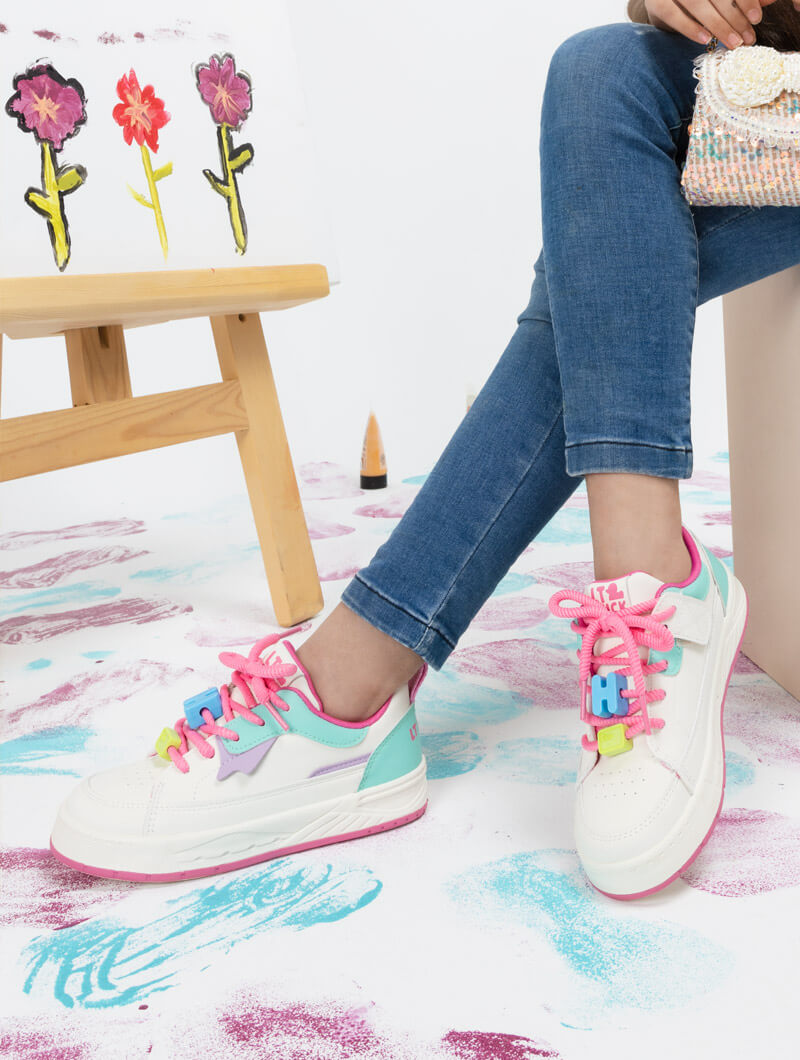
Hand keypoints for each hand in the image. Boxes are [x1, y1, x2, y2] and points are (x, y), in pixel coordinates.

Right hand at [644, 0, 780, 48]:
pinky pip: (673, 15)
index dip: (746, 0)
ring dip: (718, 25)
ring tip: (733, 43)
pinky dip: (690, 28)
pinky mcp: (656, 1)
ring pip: (698, 4)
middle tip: (746, 39)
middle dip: (735, 18)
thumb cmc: (694, 0)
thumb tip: (768, 1)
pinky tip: (705, 40)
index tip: (756, 19)